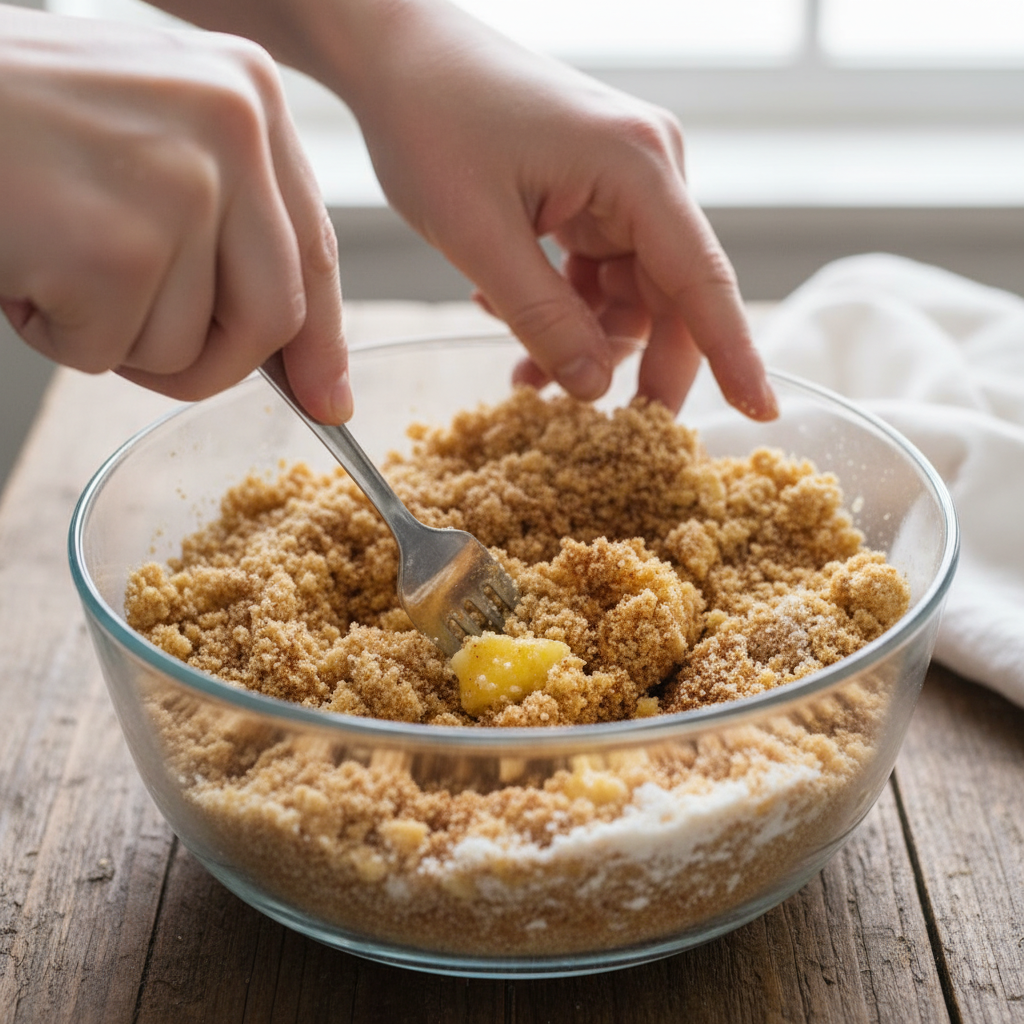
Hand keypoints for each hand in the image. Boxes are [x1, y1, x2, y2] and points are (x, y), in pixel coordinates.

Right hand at [0, 4, 349, 421]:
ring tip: (52, 256)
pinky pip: (108, 353)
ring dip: (111, 335)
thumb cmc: (15, 115)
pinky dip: (55, 333)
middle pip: (274, 319)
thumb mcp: (152, 134)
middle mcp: (234, 129)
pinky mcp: (117, 246)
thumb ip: (230, 220)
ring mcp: (181, 187)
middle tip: (133, 341)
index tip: (326, 399)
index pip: (315, 251)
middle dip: (210, 362)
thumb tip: (294, 350)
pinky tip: (22, 262)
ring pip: (187, 348)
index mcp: (251, 95)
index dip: (322, 342)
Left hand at [329, 0, 775, 418]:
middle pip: (671, 295)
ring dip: (586, 340)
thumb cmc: (432, 122)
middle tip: (609, 430)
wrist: (399, 53)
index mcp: (637, 168)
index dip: (733, 354)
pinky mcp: (593, 191)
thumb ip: (543, 318)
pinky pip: (599, 273)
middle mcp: (647, 171)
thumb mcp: (479, 237)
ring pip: (631, 293)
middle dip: (640, 363)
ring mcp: (622, 181)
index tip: (761, 410)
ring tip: (527, 373)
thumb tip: (595, 389)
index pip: (703, 279)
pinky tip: (511, 320)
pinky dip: (565, 309)